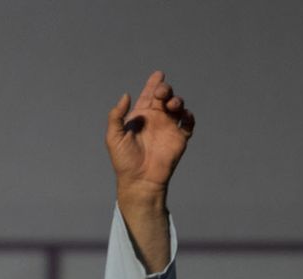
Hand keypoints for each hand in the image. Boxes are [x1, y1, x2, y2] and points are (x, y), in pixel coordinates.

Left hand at [106, 71, 193, 200]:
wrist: (140, 180)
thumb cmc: (124, 160)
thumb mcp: (113, 137)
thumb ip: (116, 116)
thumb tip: (126, 95)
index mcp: (140, 117)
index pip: (148, 96)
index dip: (153, 84)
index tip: (158, 74)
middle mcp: (156, 120)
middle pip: (164, 96)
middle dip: (165, 89)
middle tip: (162, 93)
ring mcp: (168, 127)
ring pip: (178, 106)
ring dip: (177, 101)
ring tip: (171, 105)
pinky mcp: (179, 138)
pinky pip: (188, 123)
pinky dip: (189, 116)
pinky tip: (183, 115)